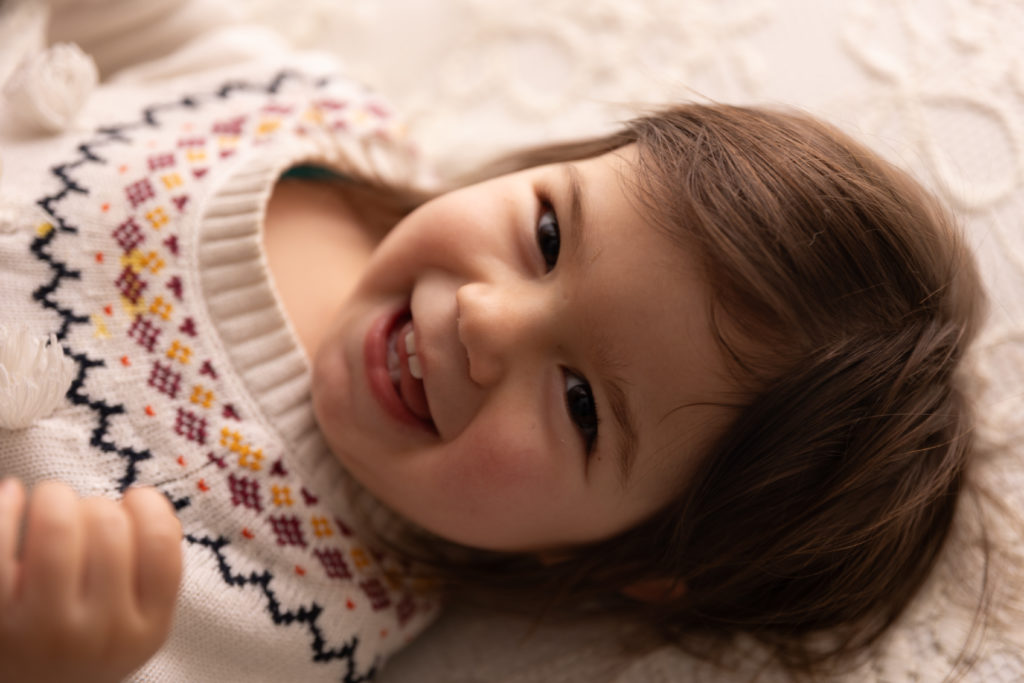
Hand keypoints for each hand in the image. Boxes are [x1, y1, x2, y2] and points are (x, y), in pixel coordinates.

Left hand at [0, 480, 182, 682]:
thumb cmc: (88, 643)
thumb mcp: (140, 621)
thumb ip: (156, 571)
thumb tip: (147, 502)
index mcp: (147, 628)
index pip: (159, 542)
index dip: (147, 505)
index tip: (132, 500)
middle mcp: (100, 632)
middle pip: (108, 527)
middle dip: (96, 504)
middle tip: (85, 515)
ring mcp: (45, 628)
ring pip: (58, 527)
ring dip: (55, 497)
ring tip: (51, 503)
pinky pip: (1, 544)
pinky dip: (6, 507)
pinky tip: (13, 494)